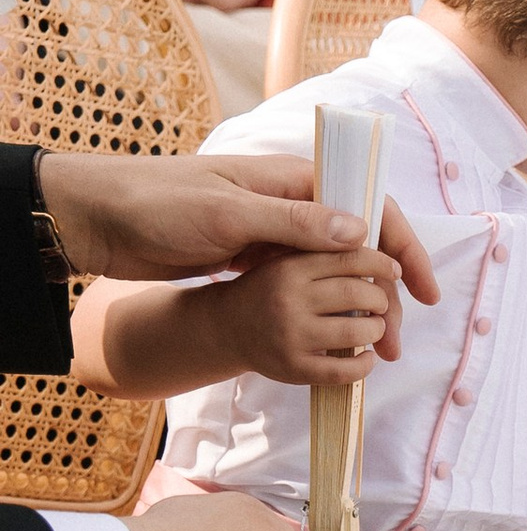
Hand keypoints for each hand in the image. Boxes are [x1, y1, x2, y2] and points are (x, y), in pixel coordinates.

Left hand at [38, 151, 439, 312]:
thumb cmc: (157, 204)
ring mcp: (272, 233)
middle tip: (395, 341)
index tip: (423, 292)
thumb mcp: (228, 214)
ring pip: (337, 271)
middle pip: (361, 245)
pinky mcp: (253, 259)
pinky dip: (331, 311)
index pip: (369, 208)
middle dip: (387, 293)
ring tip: (374, 350)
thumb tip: (360, 231)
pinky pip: (308, 285)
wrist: (99, 220)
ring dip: (361, 309)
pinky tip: (341, 340)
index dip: (404, 248)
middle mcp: (289, 204)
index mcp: (290, 180)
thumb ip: (295, 223)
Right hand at [212, 241, 400, 385]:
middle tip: (380, 303)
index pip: (349, 258)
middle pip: (358, 294)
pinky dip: (365, 364)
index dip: (380, 263)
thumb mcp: (286, 262)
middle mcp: (289, 300)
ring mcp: (291, 336)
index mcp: (290, 268)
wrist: (227, 328)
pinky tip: (366, 356)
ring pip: (357, 332)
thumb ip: (324, 255)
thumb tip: (382, 262)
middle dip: (381, 299)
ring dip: (377, 330)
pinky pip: (344, 370)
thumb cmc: (270, 291)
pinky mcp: (294, 368)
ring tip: (374, 327)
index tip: (393, 269)